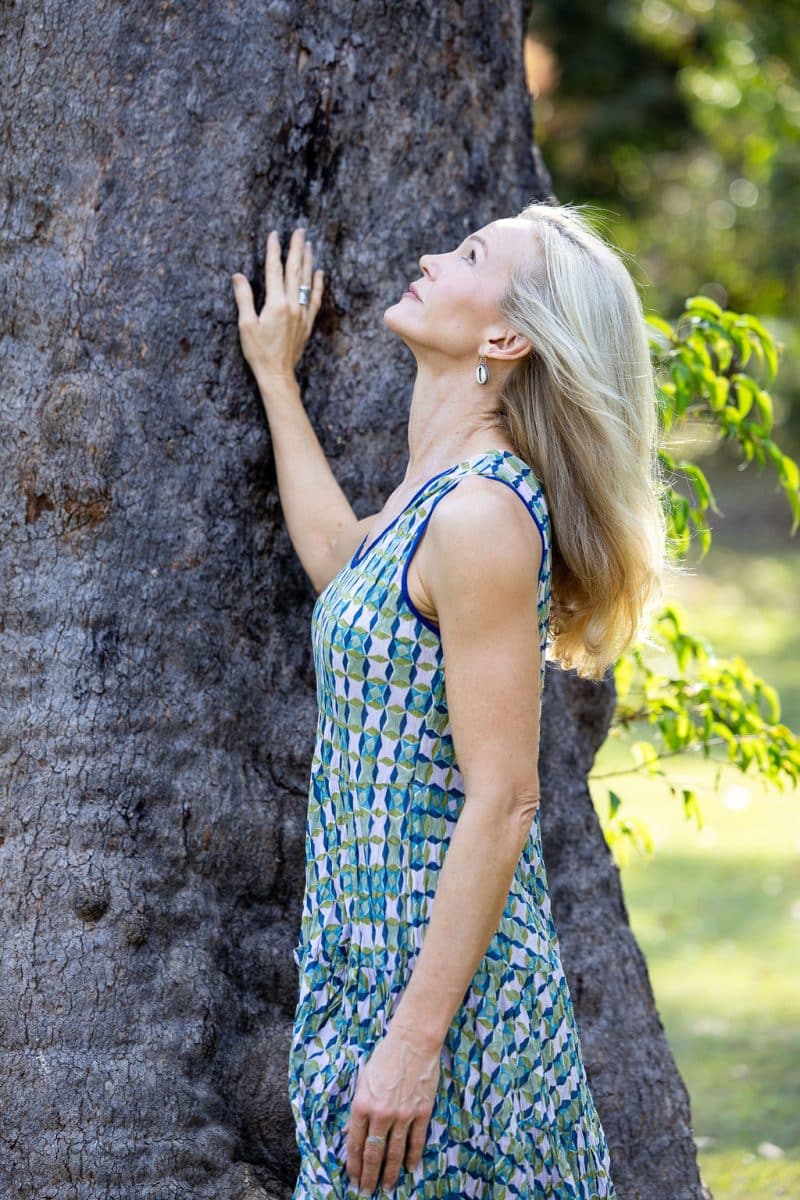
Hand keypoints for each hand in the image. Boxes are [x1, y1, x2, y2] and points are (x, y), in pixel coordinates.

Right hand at [231, 226, 323, 379]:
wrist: (277, 373)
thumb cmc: (259, 352)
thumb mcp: (245, 325)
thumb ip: (244, 298)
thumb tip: (238, 276)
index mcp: (276, 303)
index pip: (274, 270)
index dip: (274, 250)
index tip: (274, 234)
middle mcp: (292, 305)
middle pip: (294, 270)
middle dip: (296, 248)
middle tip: (300, 230)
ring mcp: (302, 314)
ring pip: (306, 281)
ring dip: (308, 261)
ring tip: (309, 245)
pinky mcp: (307, 323)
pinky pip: (314, 299)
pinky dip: (317, 284)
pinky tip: (319, 273)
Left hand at [343, 1023, 440, 1193]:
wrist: (413, 1041)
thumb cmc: (384, 1057)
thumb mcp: (363, 1080)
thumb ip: (359, 1107)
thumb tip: (353, 1131)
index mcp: (362, 1105)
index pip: (355, 1144)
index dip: (354, 1165)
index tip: (353, 1179)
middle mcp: (381, 1114)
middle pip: (373, 1154)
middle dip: (369, 1176)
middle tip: (366, 1191)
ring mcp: (403, 1115)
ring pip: (394, 1152)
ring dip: (390, 1173)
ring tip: (387, 1187)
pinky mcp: (421, 1112)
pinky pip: (416, 1141)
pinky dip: (412, 1157)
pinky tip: (409, 1168)